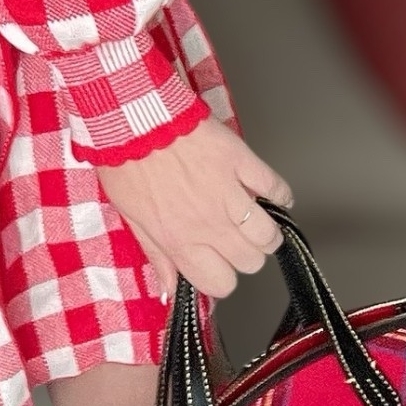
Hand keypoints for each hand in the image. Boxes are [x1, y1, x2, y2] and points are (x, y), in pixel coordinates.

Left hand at [95, 115, 294, 300]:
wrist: (132, 116)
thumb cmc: (124, 161)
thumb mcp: (130, 215)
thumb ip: (156, 254)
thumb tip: (169, 288)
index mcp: (180, 239)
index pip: (220, 283)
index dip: (220, 276)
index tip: (215, 262)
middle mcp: (209, 223)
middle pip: (251, 261)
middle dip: (244, 254)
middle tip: (231, 237)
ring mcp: (229, 193)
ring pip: (269, 234)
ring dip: (265, 231)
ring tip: (252, 219)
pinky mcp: (241, 162)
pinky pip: (276, 188)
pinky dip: (281, 195)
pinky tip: (273, 196)